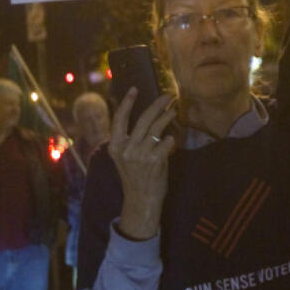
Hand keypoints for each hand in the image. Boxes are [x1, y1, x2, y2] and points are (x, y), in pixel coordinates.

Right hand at [109, 87, 176, 239]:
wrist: (141, 200)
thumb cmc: (136, 176)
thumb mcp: (126, 157)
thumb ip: (132, 139)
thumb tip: (148, 117)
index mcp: (115, 147)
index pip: (119, 119)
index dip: (127, 103)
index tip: (134, 89)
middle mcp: (126, 150)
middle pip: (143, 120)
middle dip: (156, 105)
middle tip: (167, 96)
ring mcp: (139, 155)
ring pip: (156, 129)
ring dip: (167, 117)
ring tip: (173, 110)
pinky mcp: (154, 161)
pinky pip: (166, 142)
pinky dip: (171, 139)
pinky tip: (173, 138)